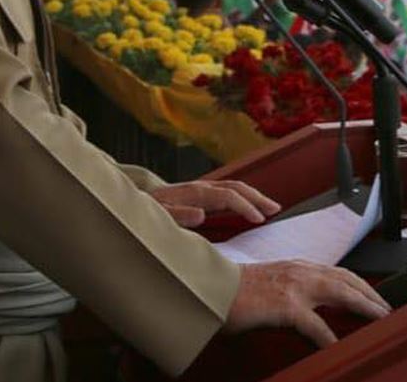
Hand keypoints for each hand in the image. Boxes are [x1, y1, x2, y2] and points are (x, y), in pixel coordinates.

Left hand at [150, 180, 280, 227]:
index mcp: (194, 192)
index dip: (245, 207)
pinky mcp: (200, 195)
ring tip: (271, 208)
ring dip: (254, 196)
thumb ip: (178, 215)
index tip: (259, 220)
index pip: (228, 195)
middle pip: (236, 187)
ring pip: (234, 187)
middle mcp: (201, 187)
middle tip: (276, 209)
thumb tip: (201, 214)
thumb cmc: (145, 211)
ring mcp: (201, 189)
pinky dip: (243, 198)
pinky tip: (249, 207)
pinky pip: (227, 193)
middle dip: (258, 197)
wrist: (131, 202)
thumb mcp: (157, 216)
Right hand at [225, 261, 389, 347]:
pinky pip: (316, 325)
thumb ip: (294, 292)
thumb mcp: (272, 285)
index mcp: (298, 267)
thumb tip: (312, 310)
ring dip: (365, 306)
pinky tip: (340, 346)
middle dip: (372, 294)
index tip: (376, 297)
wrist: (211, 291)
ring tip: (380, 319)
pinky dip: (331, 337)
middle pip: (348, 280)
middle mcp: (301, 272)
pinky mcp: (286, 306)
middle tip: (388, 310)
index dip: (361, 285)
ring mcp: (295, 288)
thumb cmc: (235, 293)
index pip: (340, 273)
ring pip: (342, 293)